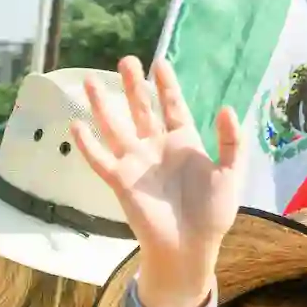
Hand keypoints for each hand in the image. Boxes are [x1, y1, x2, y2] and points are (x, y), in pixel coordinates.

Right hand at [67, 57, 244, 306]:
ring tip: (90, 80)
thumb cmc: (213, 214)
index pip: (172, 106)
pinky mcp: (120, 181)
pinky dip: (87, 144)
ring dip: (103, 105)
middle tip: (125, 60)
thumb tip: (226, 108)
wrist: (190, 247)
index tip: (159, 63)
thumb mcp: (231, 174)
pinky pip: (100, 159)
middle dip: (132, 85)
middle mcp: (156, 148)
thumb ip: (231, 142)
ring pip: (115, 127)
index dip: (166, 85)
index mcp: (183, 143)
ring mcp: (136, 163)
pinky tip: (76, 125)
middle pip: (141, 109)